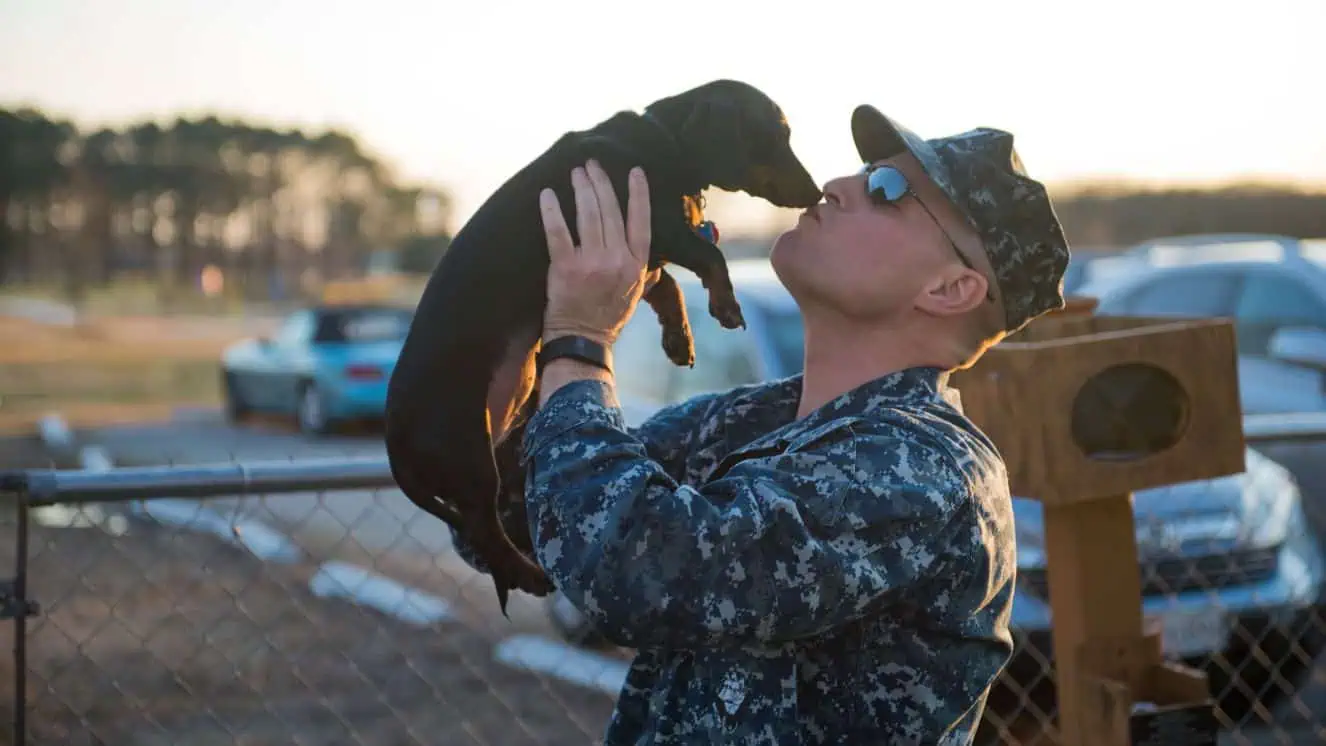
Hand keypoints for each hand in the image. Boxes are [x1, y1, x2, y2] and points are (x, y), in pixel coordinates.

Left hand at [539, 159, 653, 345]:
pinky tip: (547, 194)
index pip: (641, 220)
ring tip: (576, 172)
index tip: (634, 170)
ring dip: (581, 188)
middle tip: (592, 164)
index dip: (638, 193)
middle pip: (610, 211)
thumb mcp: (637, 293)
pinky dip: (551, 210)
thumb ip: (645, 271)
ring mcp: (591, 263)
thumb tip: (654, 255)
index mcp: (637, 264)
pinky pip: (558, 232)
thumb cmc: (609, 316)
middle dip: (601, 182)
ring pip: (588, 215)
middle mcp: (617, 260)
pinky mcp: (565, 268)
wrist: (583, 339)